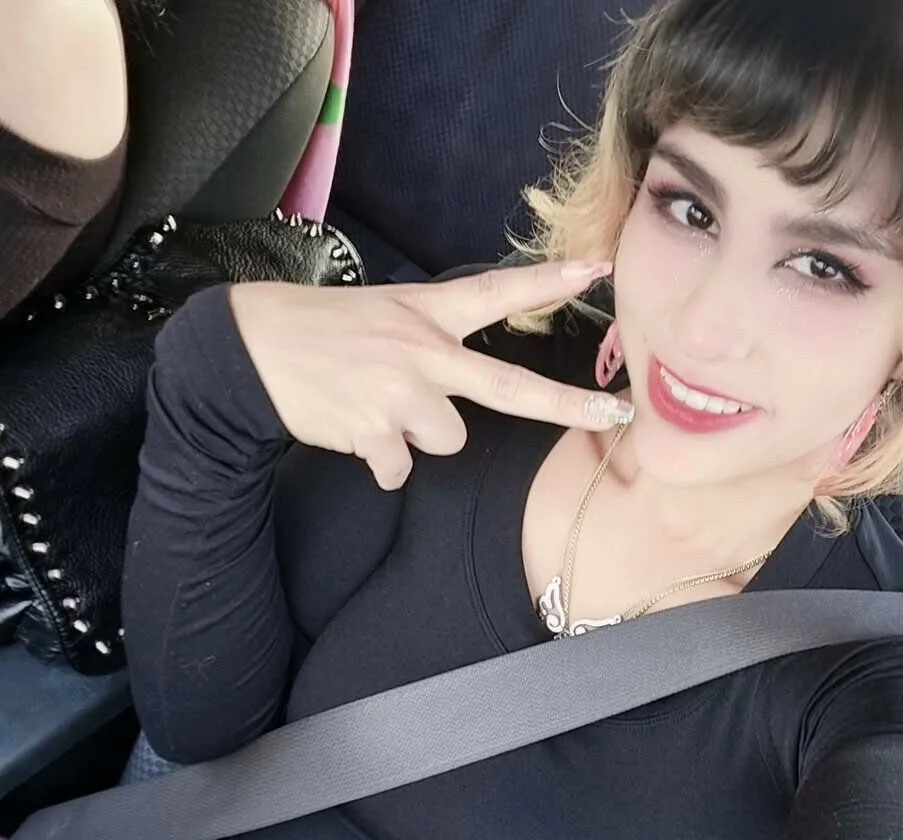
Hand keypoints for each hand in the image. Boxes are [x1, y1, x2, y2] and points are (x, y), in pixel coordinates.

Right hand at [228, 261, 630, 489]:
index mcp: (426, 316)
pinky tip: (353, 433)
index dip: (548, 283)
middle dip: (568, 405)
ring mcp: (400, 394)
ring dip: (419, 435)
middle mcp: (422, 353)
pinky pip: (401, 469)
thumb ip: (434, 337)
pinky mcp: (374, 433)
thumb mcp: (384, 312)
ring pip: (448, 440)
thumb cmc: (324, 332)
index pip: (498, 293)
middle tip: (614, 414)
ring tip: (377, 409)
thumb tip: (468, 388)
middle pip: (511, 388)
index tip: (597, 270)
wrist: (250, 351)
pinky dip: (381, 461)